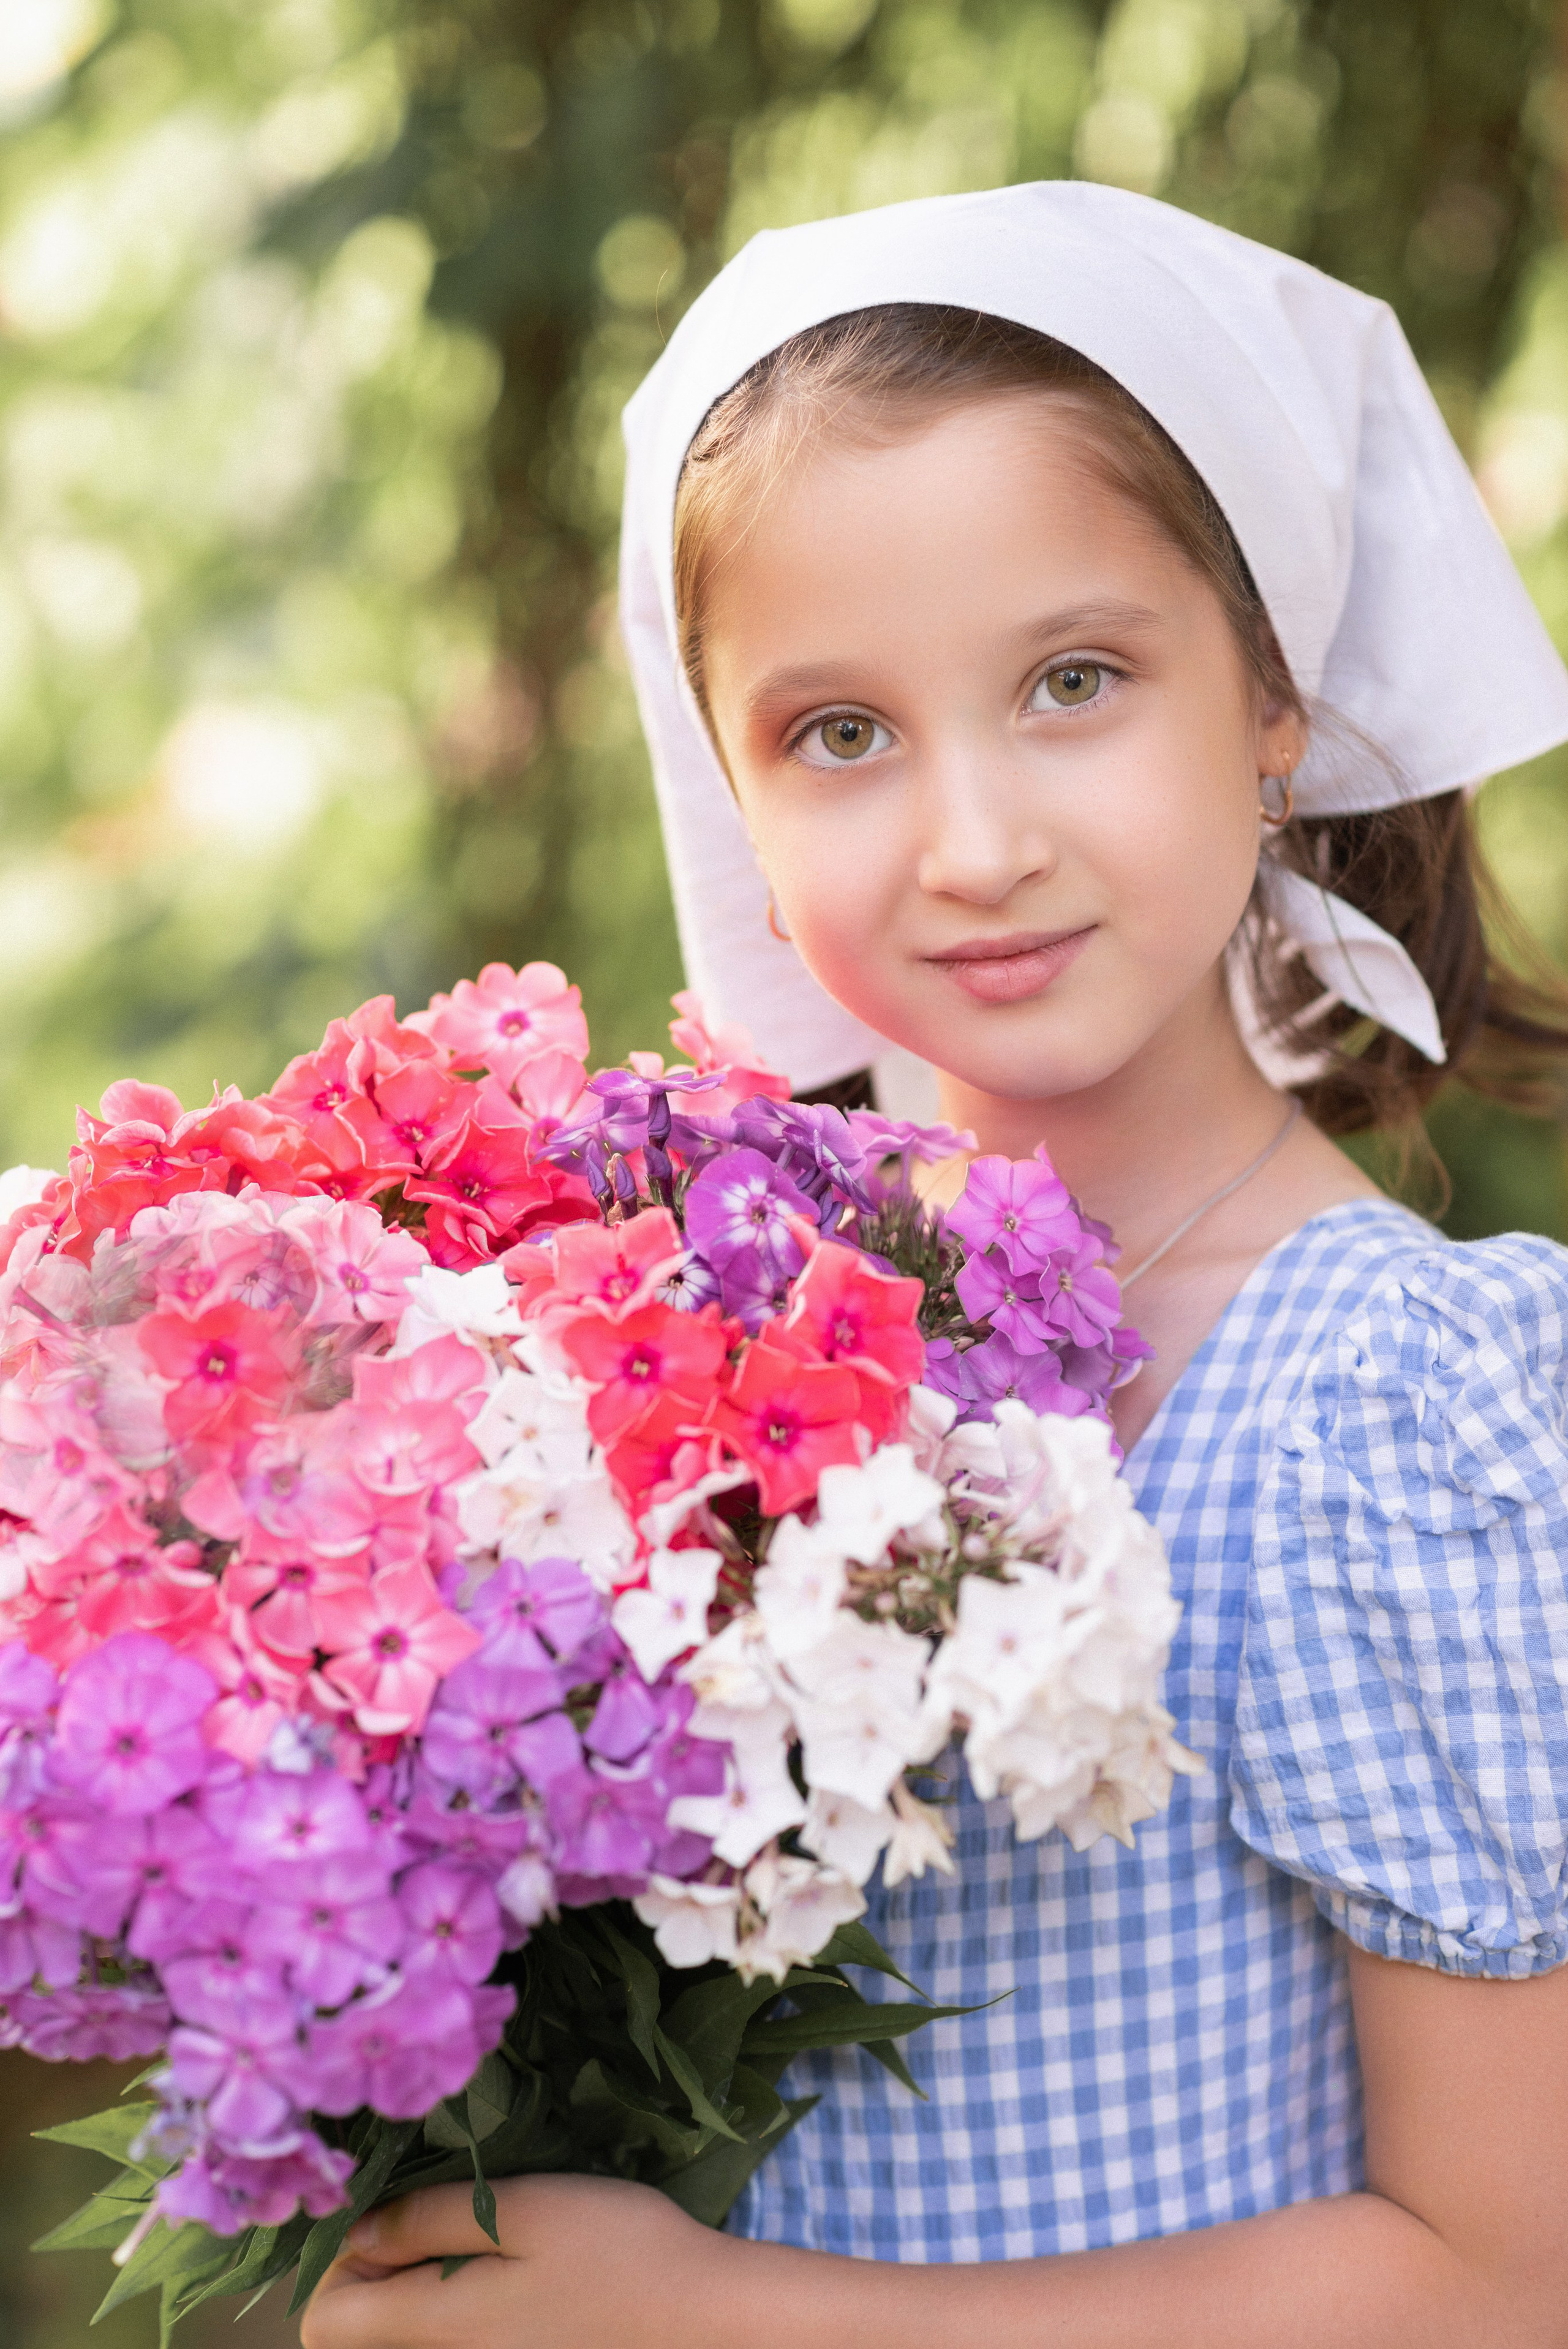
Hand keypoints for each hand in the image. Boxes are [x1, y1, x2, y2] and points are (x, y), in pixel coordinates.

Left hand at [299, 2173, 724, 2348]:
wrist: (706, 2319)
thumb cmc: (619, 2252)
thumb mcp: (523, 2210)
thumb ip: (429, 2220)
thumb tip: (354, 2229)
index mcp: (439, 2327)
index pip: (323, 2321)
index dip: (332, 2257)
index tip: (380, 2202)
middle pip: (359, 2326)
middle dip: (372, 2261)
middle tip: (428, 2200)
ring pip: (407, 2326)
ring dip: (415, 2272)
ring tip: (470, 2221)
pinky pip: (453, 2334)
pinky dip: (456, 2292)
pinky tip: (504, 2256)